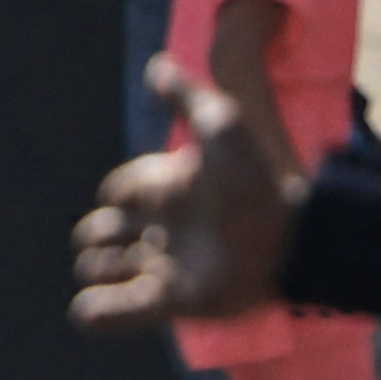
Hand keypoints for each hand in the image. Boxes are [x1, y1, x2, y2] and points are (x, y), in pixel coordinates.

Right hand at [73, 60, 290, 335]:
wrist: (292, 238)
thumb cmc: (257, 180)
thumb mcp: (222, 126)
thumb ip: (187, 98)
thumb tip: (155, 66)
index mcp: (170, 189)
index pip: (121, 191)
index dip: (115, 191)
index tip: (120, 195)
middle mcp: (165, 229)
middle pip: (108, 232)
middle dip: (95, 234)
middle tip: (102, 237)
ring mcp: (167, 267)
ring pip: (109, 270)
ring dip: (96, 269)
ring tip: (98, 267)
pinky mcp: (173, 302)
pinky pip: (121, 313)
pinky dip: (98, 313)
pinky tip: (88, 307)